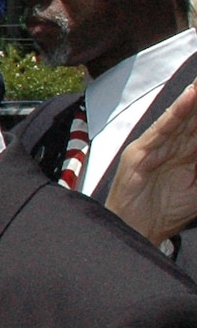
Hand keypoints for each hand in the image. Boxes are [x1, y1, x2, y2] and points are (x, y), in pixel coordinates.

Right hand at [107, 82, 196, 246]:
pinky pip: (162, 129)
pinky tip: (190, 96)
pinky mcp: (139, 152)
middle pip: (195, 118)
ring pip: (181, 117)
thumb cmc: (166, 214)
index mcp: (188, 154)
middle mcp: (173, 147)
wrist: (137, 231)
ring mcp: (155, 147)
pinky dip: (176, 112)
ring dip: (195, 98)